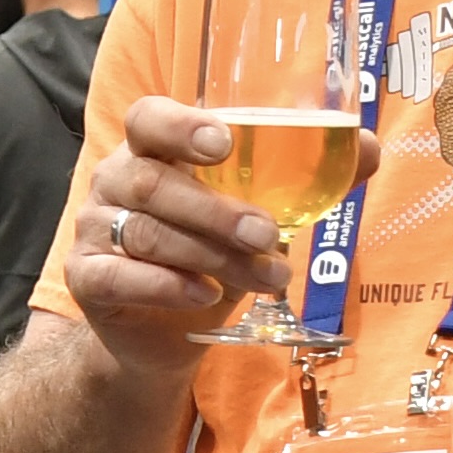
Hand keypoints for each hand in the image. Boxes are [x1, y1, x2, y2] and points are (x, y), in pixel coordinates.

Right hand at [62, 95, 378, 367]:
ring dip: (211, 256)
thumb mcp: (259, 214)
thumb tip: (367, 147)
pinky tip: (206, 295)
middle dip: (216, 210)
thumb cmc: (212, 255)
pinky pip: (118, 275)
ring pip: (144, 233)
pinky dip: (166, 286)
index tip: (224, 145)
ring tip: (268, 276)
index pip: (149, 119)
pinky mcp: (85, 278)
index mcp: (150, 150)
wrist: (164, 333)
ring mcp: (92, 229)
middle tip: (268, 233)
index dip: (182, 127)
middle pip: (151, 183)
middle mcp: (113, 181)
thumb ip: (305, 179)